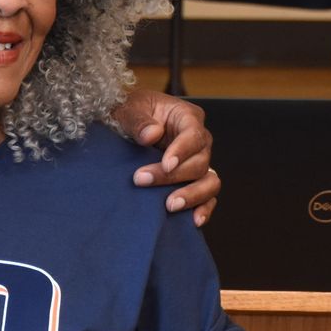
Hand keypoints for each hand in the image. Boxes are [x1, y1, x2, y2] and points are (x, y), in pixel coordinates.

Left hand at [114, 89, 219, 224]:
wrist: (120, 127)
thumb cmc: (127, 113)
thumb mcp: (127, 110)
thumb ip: (138, 121)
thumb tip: (152, 135)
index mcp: (186, 117)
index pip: (194, 135)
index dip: (182, 151)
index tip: (166, 163)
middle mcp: (198, 142)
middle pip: (199, 162)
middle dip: (172, 175)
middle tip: (141, 180)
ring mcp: (198, 163)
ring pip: (209, 182)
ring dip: (192, 195)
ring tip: (170, 206)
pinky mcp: (193, 182)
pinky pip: (207, 197)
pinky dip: (203, 209)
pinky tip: (193, 221)